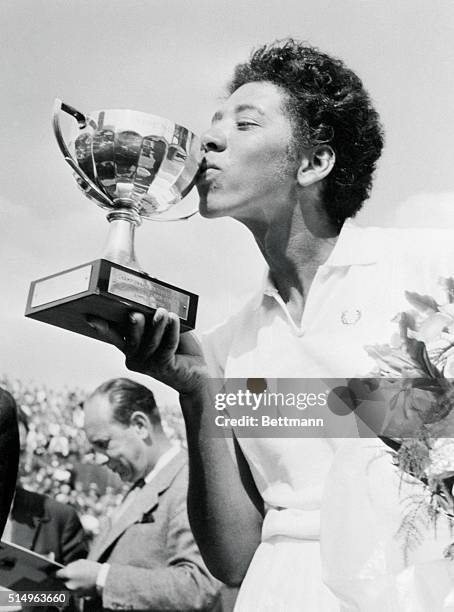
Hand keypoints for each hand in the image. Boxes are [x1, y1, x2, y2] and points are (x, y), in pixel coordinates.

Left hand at [56, 560, 100, 595]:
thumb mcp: (80, 563)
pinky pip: (72, 591)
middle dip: (60, 579)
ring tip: (75, 578)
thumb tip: (65, 570)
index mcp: (67, 574)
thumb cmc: (92, 568)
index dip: (54, 573)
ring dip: (67, 584)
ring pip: (65, 588)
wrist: (103, 579)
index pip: (54, 575)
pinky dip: (74, 588)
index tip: (53, 572)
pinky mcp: (77, 596)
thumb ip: (70, 567)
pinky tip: (81, 583)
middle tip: (62, 576)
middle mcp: (67, 584)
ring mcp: (72, 591)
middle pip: (59, 582)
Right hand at [87, 309, 208, 393]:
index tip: (92, 317)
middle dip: (133, 326)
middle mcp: (135, 358)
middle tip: (135, 314)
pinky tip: (174, 318)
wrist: (195, 373)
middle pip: (131, 339)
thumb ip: (153, 313)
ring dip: (157, 325)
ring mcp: (149, 365)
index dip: (103, 328)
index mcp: (129, 347)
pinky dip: (172, 330)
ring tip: (162, 311)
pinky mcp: (165, 367)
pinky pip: (168, 346)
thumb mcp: (162, 328)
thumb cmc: (177, 347)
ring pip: (150, 342)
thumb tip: (151, 288)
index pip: (113, 335)